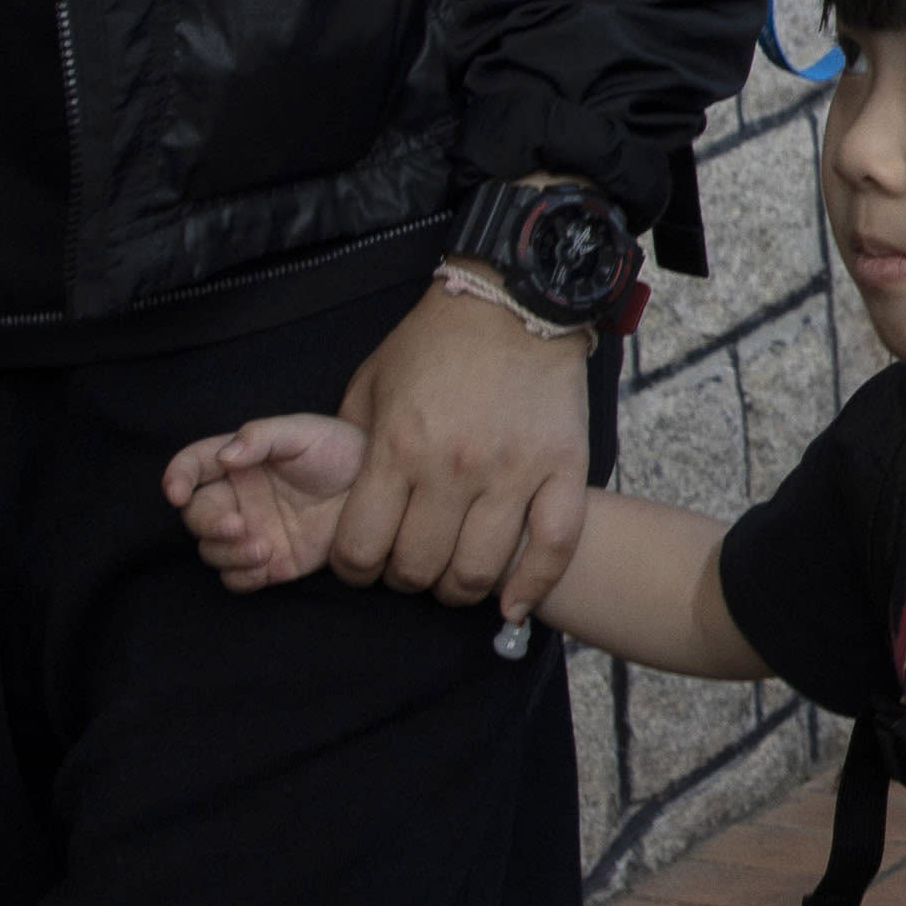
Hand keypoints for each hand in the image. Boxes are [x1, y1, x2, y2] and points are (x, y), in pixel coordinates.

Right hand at [165, 413, 370, 585]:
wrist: (383, 492)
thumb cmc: (343, 452)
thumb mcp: (305, 432)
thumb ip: (262, 436)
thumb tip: (224, 457)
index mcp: (239, 461)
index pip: (191, 466)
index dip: (175, 478)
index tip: (176, 493)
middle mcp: (238, 498)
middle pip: (197, 516)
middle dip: (208, 524)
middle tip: (238, 525)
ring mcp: (253, 532)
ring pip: (213, 551)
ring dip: (227, 554)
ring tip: (263, 548)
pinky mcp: (271, 562)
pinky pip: (239, 579)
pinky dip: (243, 577)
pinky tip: (266, 566)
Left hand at [327, 280, 596, 622]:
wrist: (514, 300)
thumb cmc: (435, 342)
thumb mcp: (371, 384)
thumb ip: (352, 446)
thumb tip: (344, 504)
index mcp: (397, 447)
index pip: (361, 547)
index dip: (354, 570)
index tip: (362, 564)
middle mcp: (451, 468)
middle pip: (418, 568)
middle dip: (404, 579)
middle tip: (409, 566)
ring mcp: (512, 472)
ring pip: (479, 572)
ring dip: (458, 590)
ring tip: (453, 578)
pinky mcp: (562, 470)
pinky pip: (553, 548)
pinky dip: (532, 588)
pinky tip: (513, 605)